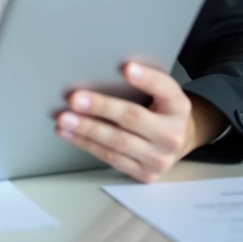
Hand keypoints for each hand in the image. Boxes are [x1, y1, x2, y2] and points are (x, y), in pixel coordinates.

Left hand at [55, 63, 225, 182]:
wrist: (176, 143)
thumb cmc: (159, 110)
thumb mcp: (161, 92)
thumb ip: (143, 82)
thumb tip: (104, 69)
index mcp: (178, 106)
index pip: (164, 89)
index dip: (146, 79)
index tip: (125, 68)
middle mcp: (173, 134)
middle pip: (133, 118)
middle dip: (101, 108)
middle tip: (75, 99)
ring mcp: (159, 158)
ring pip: (118, 142)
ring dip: (86, 130)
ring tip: (64, 119)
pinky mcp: (144, 173)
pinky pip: (111, 158)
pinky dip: (87, 145)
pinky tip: (70, 134)